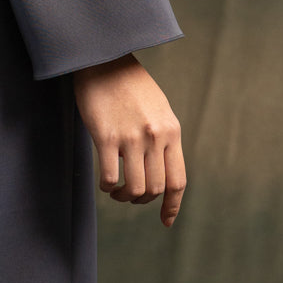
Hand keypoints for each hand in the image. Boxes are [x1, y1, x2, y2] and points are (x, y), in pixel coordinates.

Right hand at [71, 53, 185, 227]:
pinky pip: (109, 177)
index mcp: (171, 132)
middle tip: (129, 196)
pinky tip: (104, 183)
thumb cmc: (130, 86)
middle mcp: (155, 137)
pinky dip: (107, 187)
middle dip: (142, 200)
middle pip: (155, 188)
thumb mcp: (158, 110)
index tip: (166, 221)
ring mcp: (131, 138)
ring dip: (124, 197)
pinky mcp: (105, 138)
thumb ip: (163, 138)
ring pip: (134, 189)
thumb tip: (159, 170)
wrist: (104, 61)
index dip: (172, 205)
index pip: (177, 180)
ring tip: (116, 192)